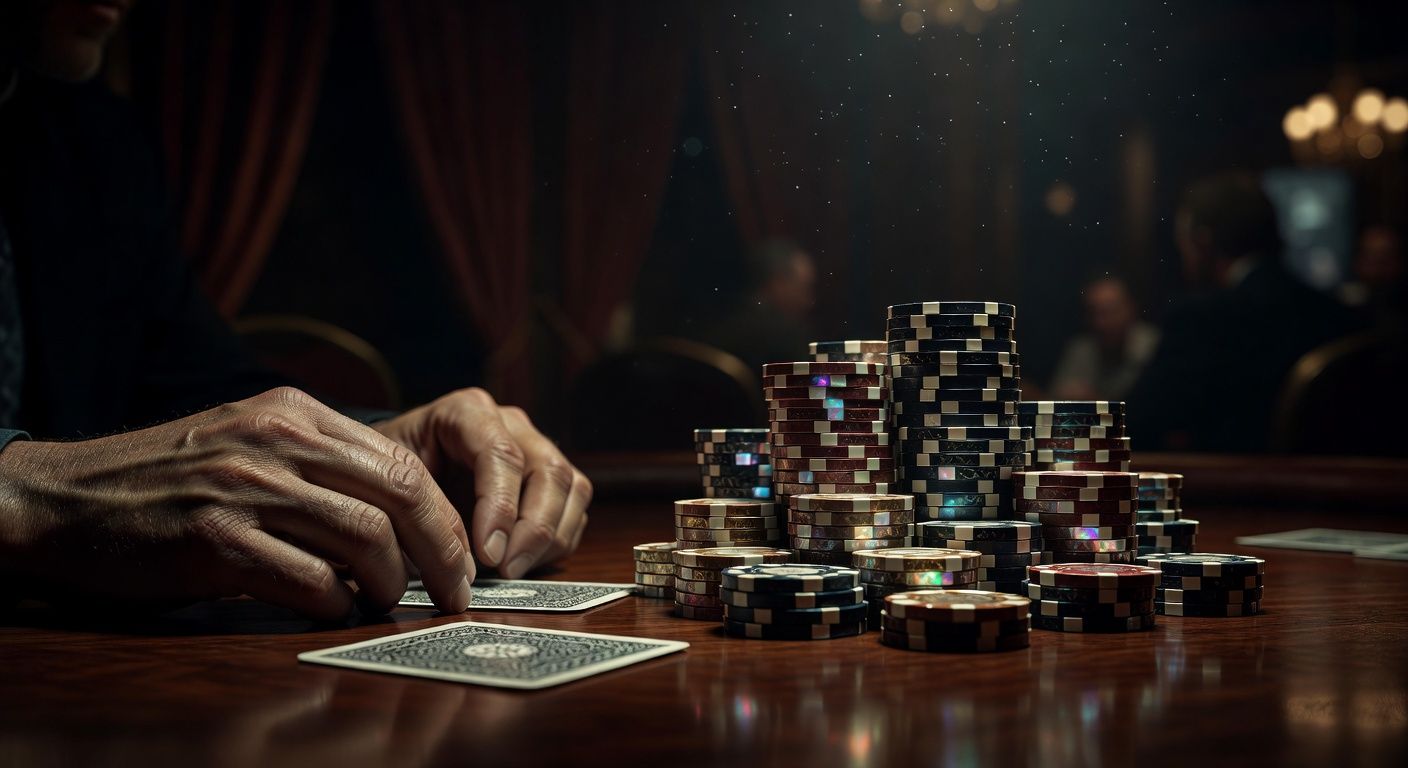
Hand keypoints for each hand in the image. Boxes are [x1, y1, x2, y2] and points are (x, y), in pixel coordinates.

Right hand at [0, 387, 472, 618]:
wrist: (67, 498)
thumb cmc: (167, 479)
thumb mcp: (248, 439)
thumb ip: (320, 463)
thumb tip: (400, 517)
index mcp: (294, 412)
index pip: (402, 462)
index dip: (444, 517)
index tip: (462, 557)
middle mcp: (277, 441)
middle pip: (399, 497)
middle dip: (442, 552)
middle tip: (455, 593)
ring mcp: (246, 488)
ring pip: (364, 539)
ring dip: (389, 584)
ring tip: (384, 603)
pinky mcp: (215, 540)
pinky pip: (309, 579)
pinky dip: (336, 603)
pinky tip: (332, 610)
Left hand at [372, 388, 590, 579]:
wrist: (394, 472)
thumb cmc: (389, 476)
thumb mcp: (389, 484)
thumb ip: (422, 512)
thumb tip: (460, 561)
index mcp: (467, 411)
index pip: (501, 453)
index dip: (500, 506)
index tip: (487, 554)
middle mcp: (510, 423)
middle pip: (548, 470)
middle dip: (533, 528)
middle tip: (506, 570)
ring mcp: (535, 447)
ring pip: (572, 488)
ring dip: (549, 538)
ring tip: (512, 570)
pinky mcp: (551, 479)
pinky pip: (575, 510)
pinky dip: (556, 543)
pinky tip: (522, 563)